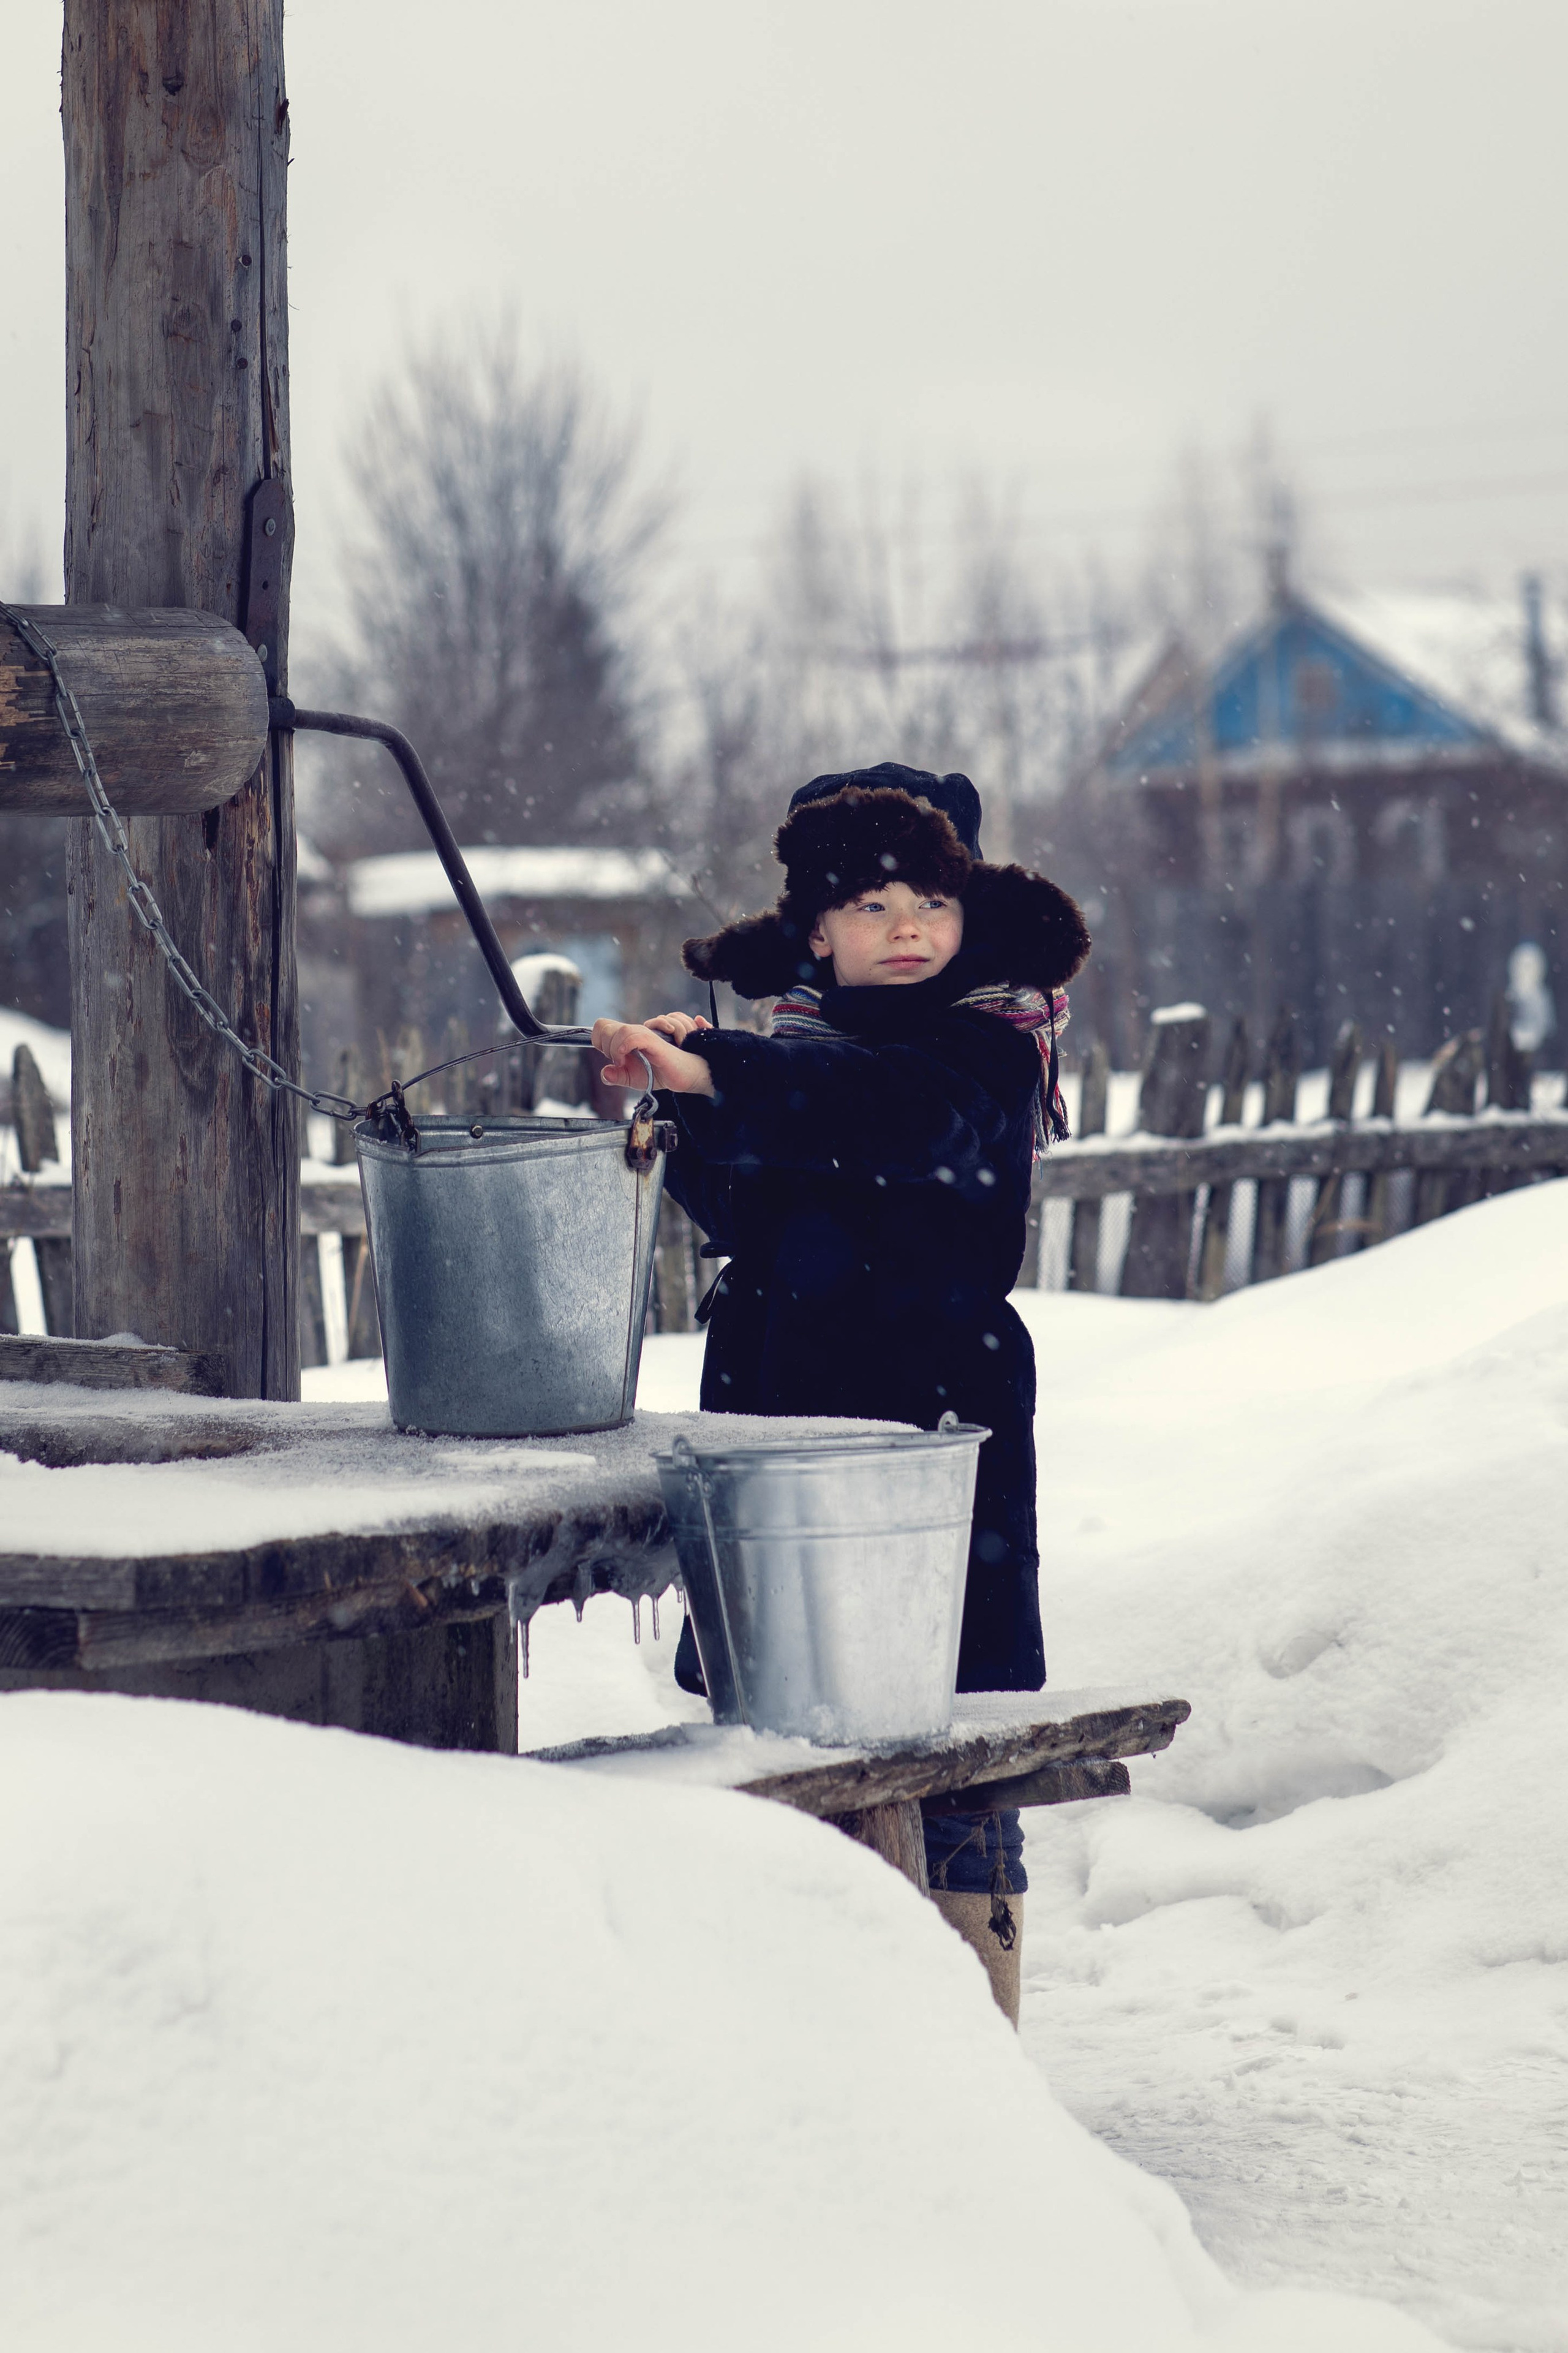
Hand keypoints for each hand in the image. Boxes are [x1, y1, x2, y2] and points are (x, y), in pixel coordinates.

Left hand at [591, 1017, 715, 1096]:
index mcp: (628, 1037)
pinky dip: (624, 1047)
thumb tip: (604, 1073)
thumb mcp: (633, 1078)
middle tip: (618, 1060)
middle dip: (604, 1046)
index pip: (602, 1025)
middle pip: (606, 1026)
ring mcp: (646, 1033)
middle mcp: (635, 1031)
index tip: (609, 1056)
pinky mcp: (655, 1041)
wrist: (684, 1076)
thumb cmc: (661, 1073)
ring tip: (623, 1061)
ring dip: (614, 1048)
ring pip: (619, 1029)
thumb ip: (617, 1076)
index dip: (598, 1040)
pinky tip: (626, 1057)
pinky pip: (634, 1036)